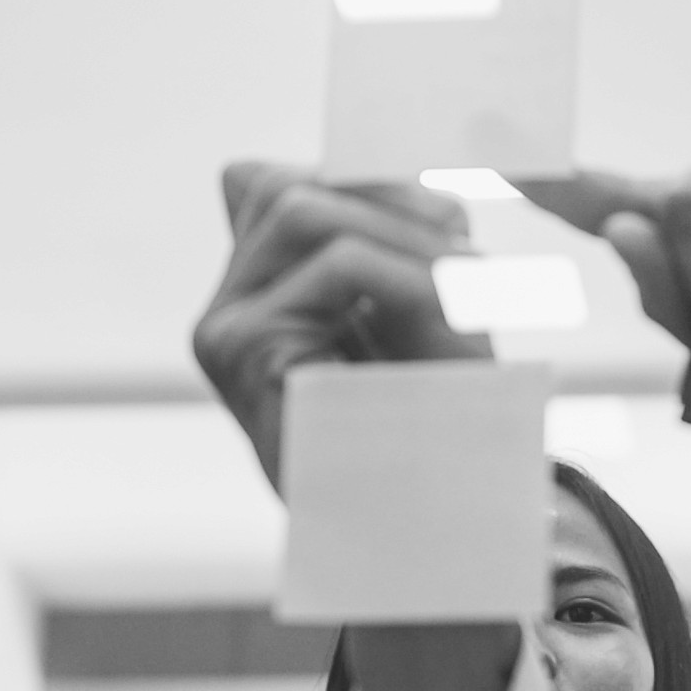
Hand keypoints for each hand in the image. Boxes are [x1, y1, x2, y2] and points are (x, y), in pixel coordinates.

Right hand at [195, 162, 492, 487]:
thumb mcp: (410, 310)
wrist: (433, 528)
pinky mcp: (243, 350)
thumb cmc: (429, 424)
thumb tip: (370, 161)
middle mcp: (222, 311)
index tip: (448, 223)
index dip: (364, 184)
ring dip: (403, 236)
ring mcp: (221, 331)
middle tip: (469, 252)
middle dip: (390, 203)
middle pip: (288, 188)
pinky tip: (451, 308)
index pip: (277, 184)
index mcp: (252, 297)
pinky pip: (335, 266)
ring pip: (305, 212)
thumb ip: (379, 237)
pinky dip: (408, 274)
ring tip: (468, 281)